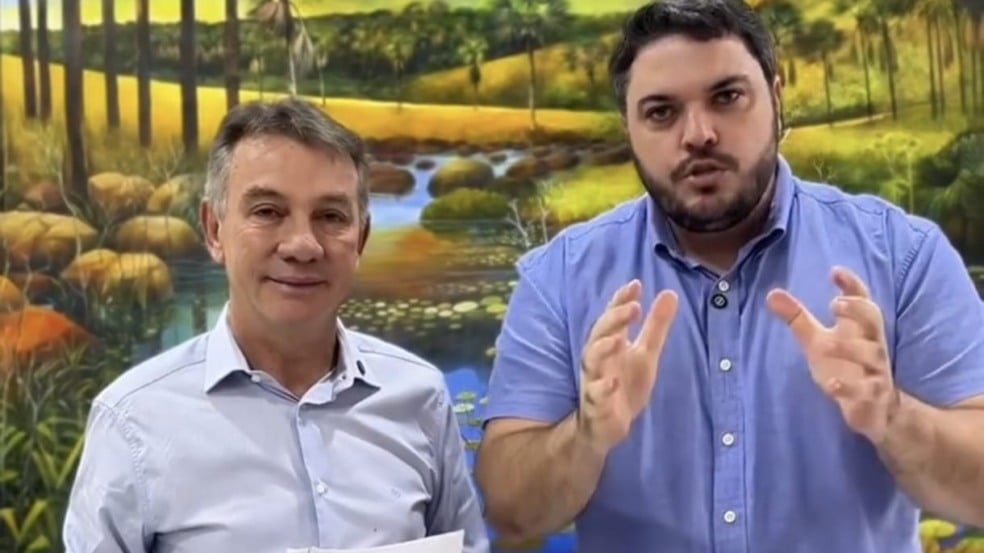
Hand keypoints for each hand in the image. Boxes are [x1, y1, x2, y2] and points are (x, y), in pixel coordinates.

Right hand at [578, 280, 678, 452]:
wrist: (606, 425)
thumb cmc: (624, 385)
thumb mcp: (646, 353)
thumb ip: (655, 326)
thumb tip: (670, 293)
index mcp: (611, 343)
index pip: (614, 316)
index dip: (621, 300)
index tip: (636, 284)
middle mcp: (599, 357)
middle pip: (600, 333)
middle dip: (614, 319)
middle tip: (633, 307)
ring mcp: (594, 379)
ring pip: (592, 360)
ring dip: (603, 348)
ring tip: (618, 340)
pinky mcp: (595, 404)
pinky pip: (595, 395)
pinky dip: (602, 388)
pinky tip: (612, 382)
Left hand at [766, 266, 900, 444]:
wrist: (876, 408)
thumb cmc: (846, 365)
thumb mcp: (817, 340)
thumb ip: (798, 318)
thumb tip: (772, 293)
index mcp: (859, 327)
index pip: (861, 300)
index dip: (852, 285)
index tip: (835, 271)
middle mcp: (872, 344)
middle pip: (874, 320)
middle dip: (857, 310)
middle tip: (835, 304)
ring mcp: (876, 369)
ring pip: (871, 354)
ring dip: (849, 348)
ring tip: (825, 344)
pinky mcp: (872, 394)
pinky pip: (866, 390)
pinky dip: (848, 387)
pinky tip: (831, 384)